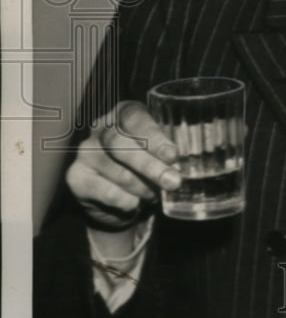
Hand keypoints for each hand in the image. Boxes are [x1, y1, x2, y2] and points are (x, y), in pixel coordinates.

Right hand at [66, 101, 180, 230]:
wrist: (119, 201)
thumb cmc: (145, 168)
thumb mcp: (159, 155)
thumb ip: (167, 154)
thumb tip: (178, 165)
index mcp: (124, 114)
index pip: (136, 119)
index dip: (155, 137)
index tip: (173, 155)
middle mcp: (101, 127)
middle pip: (121, 144)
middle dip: (150, 166)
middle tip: (173, 181)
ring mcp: (86, 151)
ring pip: (115, 169)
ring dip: (140, 187)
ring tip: (154, 195)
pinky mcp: (75, 176)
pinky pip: (101, 189)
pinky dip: (122, 199)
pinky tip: (133, 204)